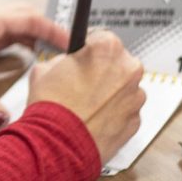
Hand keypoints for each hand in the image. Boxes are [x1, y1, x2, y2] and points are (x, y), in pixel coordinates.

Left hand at [0, 4, 68, 126]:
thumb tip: (4, 118)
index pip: (30, 18)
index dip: (54, 29)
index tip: (74, 42)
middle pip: (25, 15)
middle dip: (48, 28)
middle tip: (67, 47)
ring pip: (13, 24)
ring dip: (33, 34)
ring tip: (51, 53)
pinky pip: (2, 34)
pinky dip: (18, 41)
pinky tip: (22, 56)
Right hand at [27, 30, 145, 163]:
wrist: (57, 143)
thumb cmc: (52, 106)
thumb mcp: (45, 68)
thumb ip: (64, 60)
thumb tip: (69, 62)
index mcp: (107, 48)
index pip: (102, 37)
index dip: (89, 49)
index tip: (84, 57)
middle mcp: (127, 69)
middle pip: (118, 62)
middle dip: (103, 70)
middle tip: (83, 81)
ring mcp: (135, 96)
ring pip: (124, 87)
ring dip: (110, 91)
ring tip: (87, 103)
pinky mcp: (136, 120)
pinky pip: (126, 110)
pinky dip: (114, 112)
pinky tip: (94, 116)